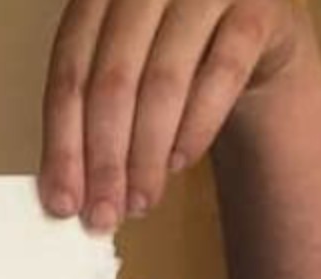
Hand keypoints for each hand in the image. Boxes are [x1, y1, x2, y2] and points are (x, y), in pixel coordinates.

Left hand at [41, 0, 308, 232]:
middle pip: (113, 82)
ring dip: (147, 155)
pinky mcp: (257, 4)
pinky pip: (222, 73)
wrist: (248, 29)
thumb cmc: (168, 54)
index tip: (63, 203)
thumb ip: (89, 114)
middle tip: (104, 215)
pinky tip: (178, 164)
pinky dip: (196, 127)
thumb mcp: (120, 71)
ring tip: (140, 202)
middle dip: (105, 161)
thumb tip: (67, 195)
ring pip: (163, 82)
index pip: (69, 74)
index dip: (63, 145)